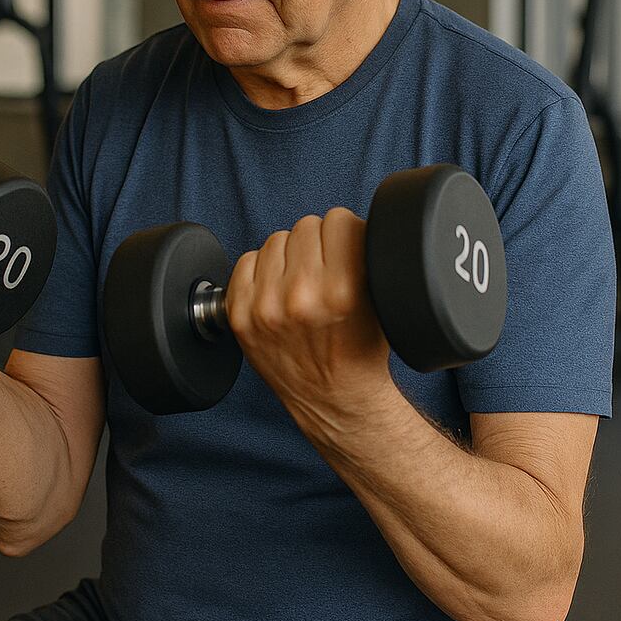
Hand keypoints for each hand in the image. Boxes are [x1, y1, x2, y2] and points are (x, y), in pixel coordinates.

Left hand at [225, 208, 393, 418]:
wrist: (335, 400)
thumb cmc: (360, 351)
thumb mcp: (380, 302)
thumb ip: (364, 256)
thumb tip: (344, 223)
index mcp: (343, 290)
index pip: (338, 220)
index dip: (345, 233)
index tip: (346, 249)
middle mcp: (301, 297)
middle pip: (306, 226)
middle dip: (318, 244)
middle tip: (326, 269)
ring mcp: (266, 308)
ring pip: (276, 240)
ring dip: (290, 255)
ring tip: (302, 282)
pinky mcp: (241, 316)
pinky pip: (246, 261)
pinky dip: (262, 271)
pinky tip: (278, 291)